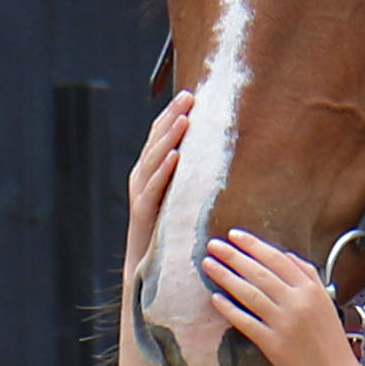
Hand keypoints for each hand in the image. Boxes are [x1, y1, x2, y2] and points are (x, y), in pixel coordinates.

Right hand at [123, 91, 192, 275]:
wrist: (150, 270)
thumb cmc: (172, 234)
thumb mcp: (185, 200)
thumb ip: (195, 181)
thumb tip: (224, 162)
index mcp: (152, 174)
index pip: (162, 138)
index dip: (173, 116)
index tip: (192, 96)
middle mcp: (143, 179)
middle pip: (156, 142)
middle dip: (172, 117)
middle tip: (189, 97)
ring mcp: (140, 195)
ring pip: (154, 160)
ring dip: (169, 137)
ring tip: (184, 118)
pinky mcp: (143, 214)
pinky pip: (153, 189)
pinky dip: (163, 170)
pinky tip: (175, 156)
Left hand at [202, 228, 353, 365]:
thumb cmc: (329, 340)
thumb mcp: (326, 302)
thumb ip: (309, 276)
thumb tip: (286, 255)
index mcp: (312, 291)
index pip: (278, 260)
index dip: (254, 246)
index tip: (235, 235)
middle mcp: (298, 303)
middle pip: (260, 273)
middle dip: (234, 256)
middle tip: (213, 245)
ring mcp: (284, 323)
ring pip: (249, 294)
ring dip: (226, 277)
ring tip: (208, 264)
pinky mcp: (272, 343)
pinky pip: (245, 321)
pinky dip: (229, 309)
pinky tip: (215, 298)